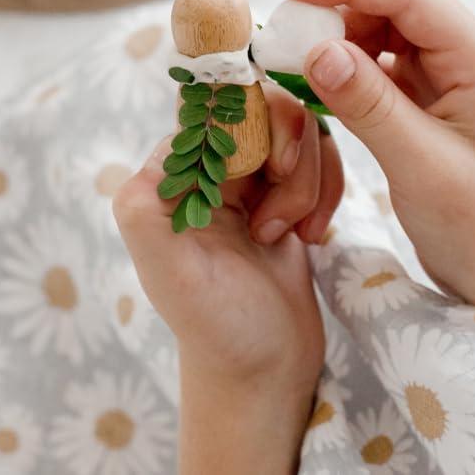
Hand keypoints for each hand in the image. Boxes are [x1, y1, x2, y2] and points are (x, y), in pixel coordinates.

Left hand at [113, 87, 343, 473]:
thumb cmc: (215, 325)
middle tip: (276, 222)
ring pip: (298, 130)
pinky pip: (318, 155)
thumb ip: (147, 208)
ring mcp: (250, 175)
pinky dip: (326, 189)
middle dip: (289, 162)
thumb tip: (161, 150)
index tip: (275, 171)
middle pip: (265, 109)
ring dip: (308, 182)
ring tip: (289, 235)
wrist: (267, 369)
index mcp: (170, 173)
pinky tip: (310, 234)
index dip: (255, 123)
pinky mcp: (285, 189)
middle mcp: (208, 165)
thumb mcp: (168, 270)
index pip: (215, 105)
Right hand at [282, 0, 474, 314]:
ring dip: (341, 30)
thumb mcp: (421, 168)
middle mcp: (469, 52)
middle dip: (341, 1)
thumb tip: (316, 49)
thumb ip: (369, 105)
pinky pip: (381, 53)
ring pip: (385, 19)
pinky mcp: (431, 90)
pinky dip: (348, 57)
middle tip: (290, 33)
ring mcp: (450, 70)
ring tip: (300, 63)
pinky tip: (323, 81)